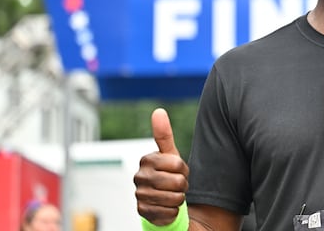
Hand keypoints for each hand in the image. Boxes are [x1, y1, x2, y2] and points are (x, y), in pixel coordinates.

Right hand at [134, 108, 189, 224]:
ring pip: (175, 198)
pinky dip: (172, 211)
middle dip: (183, 185)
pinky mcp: (142, 211)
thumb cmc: (167, 173)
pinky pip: (169, 212)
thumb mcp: (169, 154)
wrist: (161, 200)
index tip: (178, 171)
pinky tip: (166, 206)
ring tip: (171, 195)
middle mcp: (140, 177)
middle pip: (177, 182)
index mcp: (147, 160)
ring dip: (178, 198)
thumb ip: (164, 134)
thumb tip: (158, 111)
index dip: (183, 170)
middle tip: (176, 185)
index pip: (178, 165)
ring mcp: (140, 194)